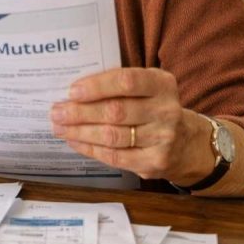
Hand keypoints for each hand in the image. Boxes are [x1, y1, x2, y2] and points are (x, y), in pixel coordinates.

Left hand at [49, 67, 214, 183]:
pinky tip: (74, 141)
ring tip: (59, 127)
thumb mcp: (145, 88)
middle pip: (116, 111)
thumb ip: (116, 85)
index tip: (72, 91)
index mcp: (162, 84)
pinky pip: (115, 157)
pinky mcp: (155, 162)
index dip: (97, 86)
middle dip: (80, 112)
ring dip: (80, 132)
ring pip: (112, 136)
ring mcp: (163, 138)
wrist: (186, 143)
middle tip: (56, 112)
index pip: (127, 81)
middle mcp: (166, 111)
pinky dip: (90, 149)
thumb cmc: (152, 107)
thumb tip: (72, 92)